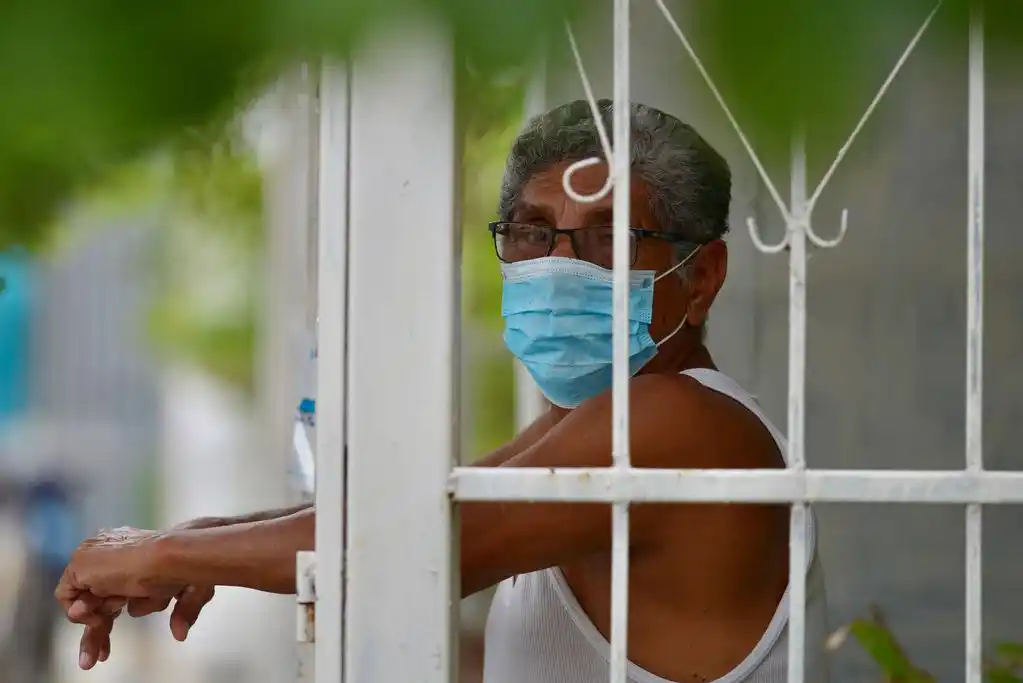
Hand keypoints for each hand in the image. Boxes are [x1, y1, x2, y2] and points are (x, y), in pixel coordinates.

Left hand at [57, 524, 215, 668]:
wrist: (171, 556)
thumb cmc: (188, 566)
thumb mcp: (192, 590)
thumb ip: (186, 609)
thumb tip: (180, 635)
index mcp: (139, 556)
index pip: (117, 590)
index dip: (111, 620)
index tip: (108, 652)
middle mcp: (115, 555)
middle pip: (99, 599)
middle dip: (98, 632)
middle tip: (95, 659)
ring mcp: (96, 558)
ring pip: (85, 601)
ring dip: (90, 628)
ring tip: (92, 653)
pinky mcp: (81, 563)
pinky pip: (68, 594)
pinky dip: (78, 611)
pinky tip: (93, 618)